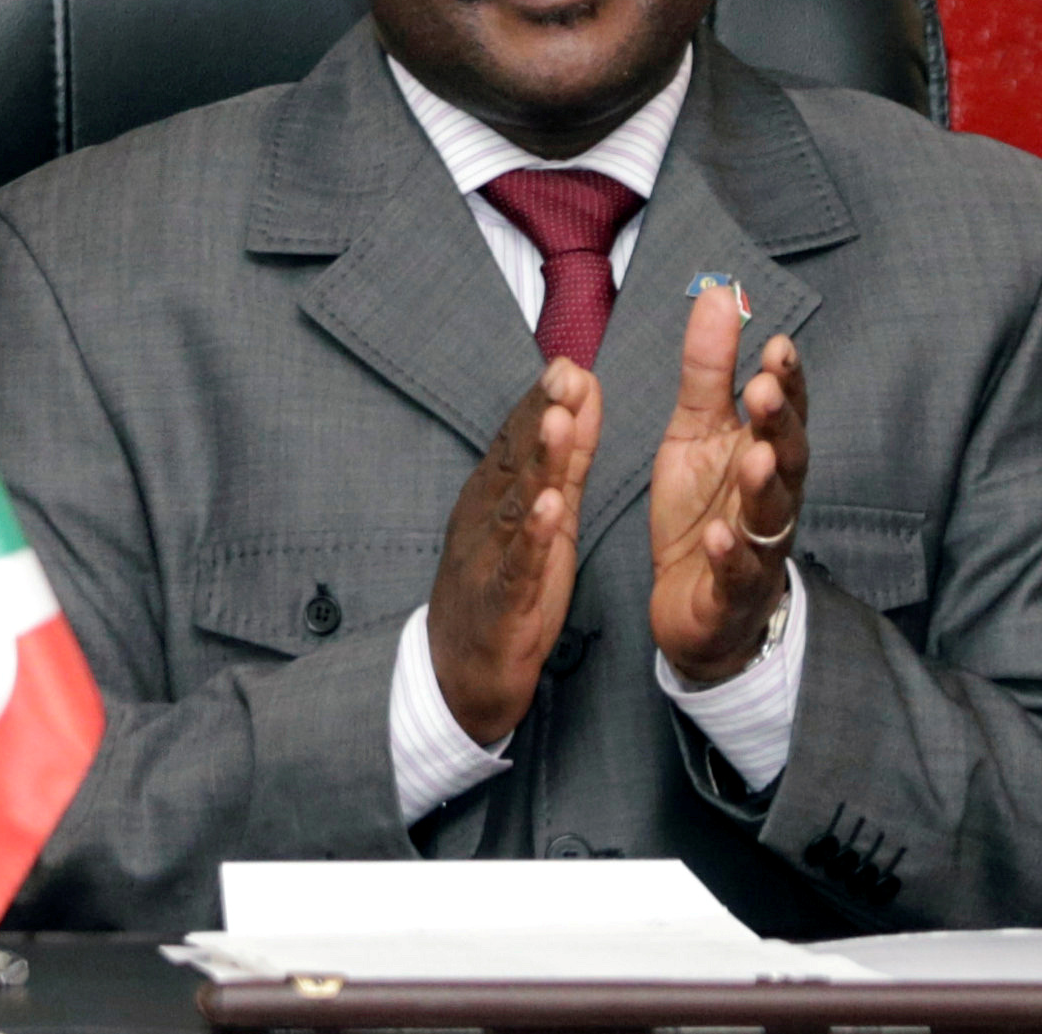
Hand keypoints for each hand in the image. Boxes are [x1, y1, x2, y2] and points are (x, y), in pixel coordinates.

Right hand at [427, 359, 602, 742]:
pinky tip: (551, 509)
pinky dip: (534, 537)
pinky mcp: (502, 605)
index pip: (517, 441)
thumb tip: (581, 395)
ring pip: (516, 507)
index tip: (567, 363)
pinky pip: (519, 567)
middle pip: (514, 463)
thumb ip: (566, 460)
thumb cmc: (504, 588)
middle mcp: (485, 520)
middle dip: (540, 417)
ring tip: (558, 423)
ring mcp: (489, 561)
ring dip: (538, 464)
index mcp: (494, 497)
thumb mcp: (544, 517)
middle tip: (564, 374)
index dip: (541, 402)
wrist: (459, 678)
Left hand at [649, 286, 807, 683]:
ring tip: (755, 456)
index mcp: (764, 452)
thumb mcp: (695, 431)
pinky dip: (732, 557)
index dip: (786, 381)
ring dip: (764, 485)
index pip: (784, 411)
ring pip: (772, 515)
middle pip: (789, 458)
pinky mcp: (733, 593)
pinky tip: (720, 540)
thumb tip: (720, 293)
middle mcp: (773, 497)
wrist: (696, 606)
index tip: (777, 344)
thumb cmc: (705, 510)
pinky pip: (738, 574)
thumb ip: (709, 369)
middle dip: (779, 424)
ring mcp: (760, 546)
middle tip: (763, 389)